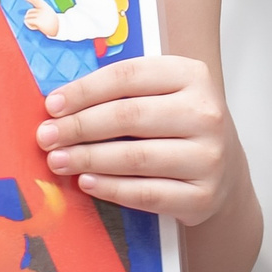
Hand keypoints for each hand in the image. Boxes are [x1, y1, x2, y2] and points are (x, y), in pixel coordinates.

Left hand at [23, 0, 59, 35]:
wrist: (60, 29)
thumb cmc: (54, 24)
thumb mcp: (48, 15)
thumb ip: (40, 13)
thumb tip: (27, 18)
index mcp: (45, 7)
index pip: (37, 1)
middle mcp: (42, 9)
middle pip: (29, 12)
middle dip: (31, 18)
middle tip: (40, 23)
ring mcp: (40, 15)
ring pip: (27, 17)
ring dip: (31, 23)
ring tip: (39, 25)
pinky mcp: (38, 21)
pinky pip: (27, 21)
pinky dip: (30, 25)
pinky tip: (36, 28)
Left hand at [36, 54, 233, 221]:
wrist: (225, 169)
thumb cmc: (179, 125)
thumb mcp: (162, 94)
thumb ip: (121, 93)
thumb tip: (59, 106)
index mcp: (192, 76)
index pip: (128, 76)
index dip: (85, 90)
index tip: (52, 105)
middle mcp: (206, 113)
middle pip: (129, 116)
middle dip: (79, 127)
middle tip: (46, 136)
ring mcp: (209, 157)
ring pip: (136, 157)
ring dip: (88, 159)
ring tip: (57, 161)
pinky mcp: (203, 196)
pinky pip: (147, 194)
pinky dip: (111, 188)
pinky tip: (86, 182)